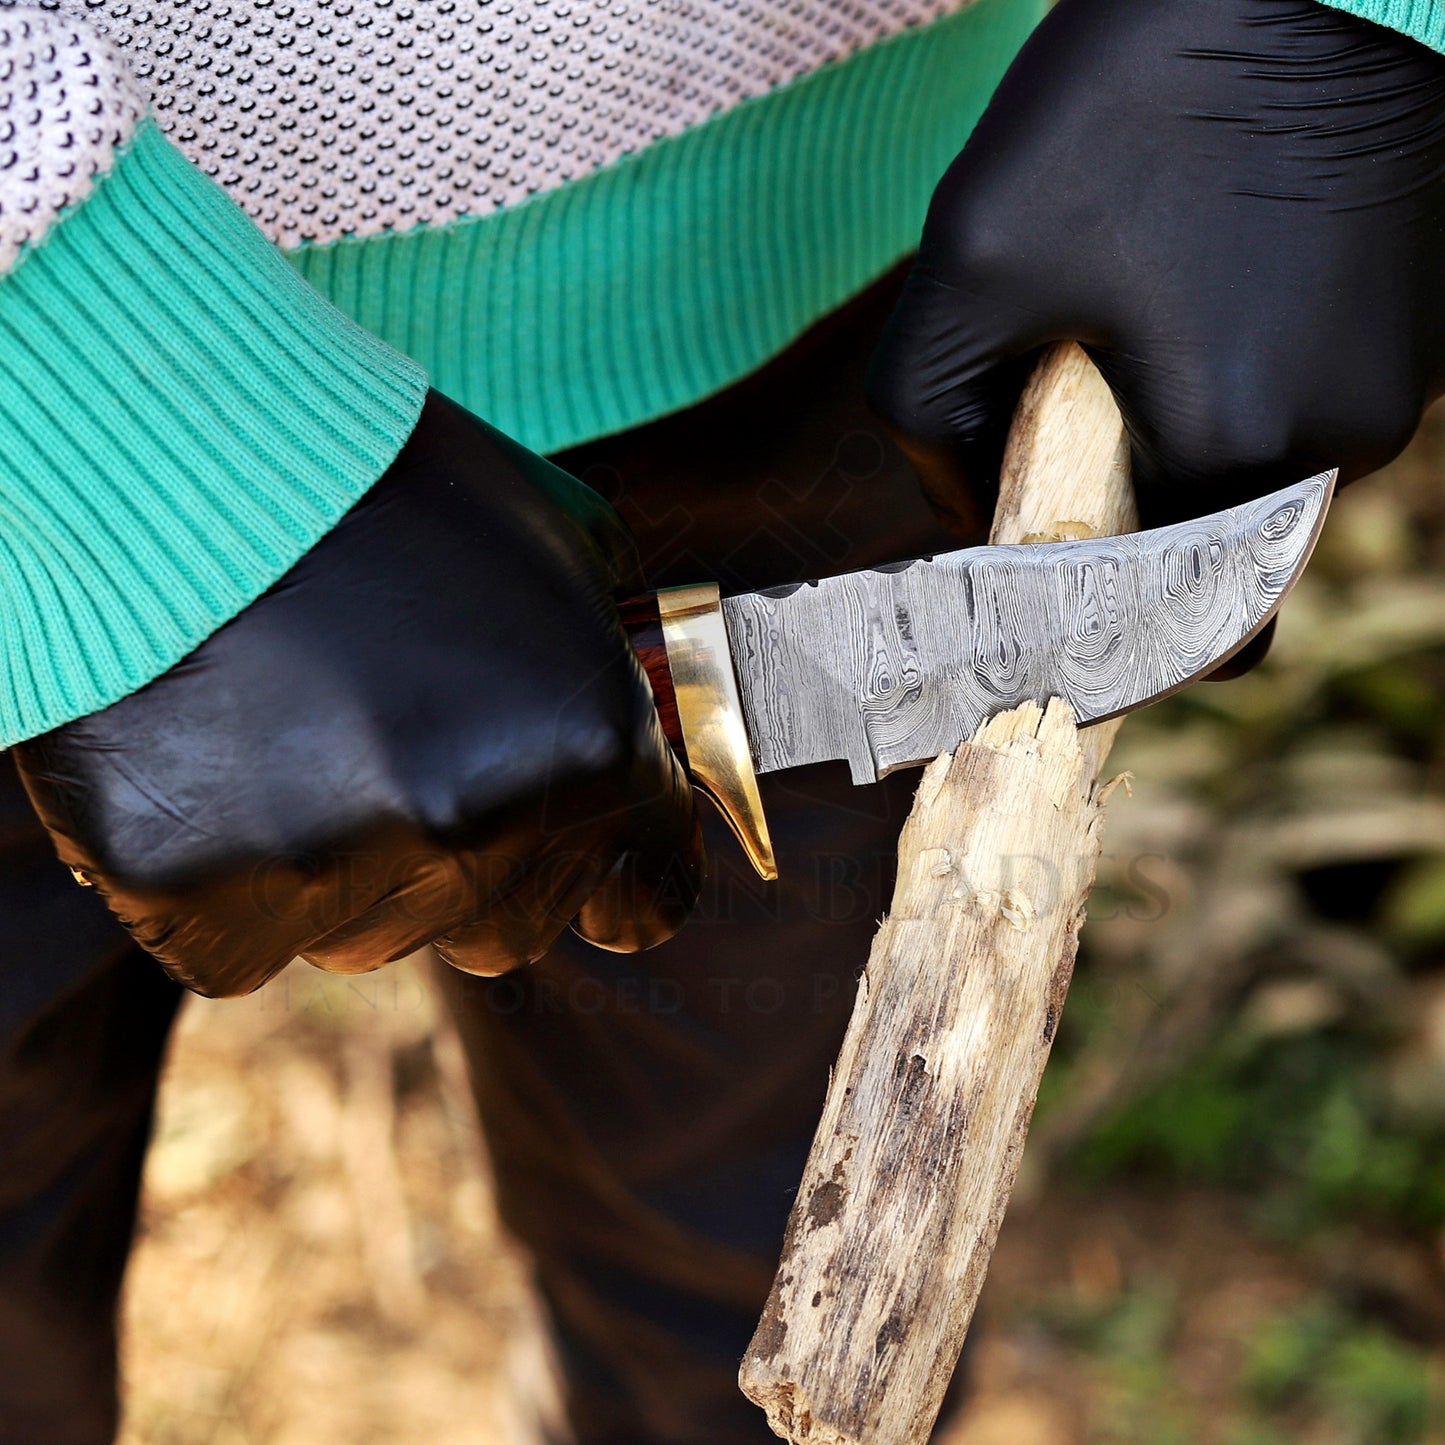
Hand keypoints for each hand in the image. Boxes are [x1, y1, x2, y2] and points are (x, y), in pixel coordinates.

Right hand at [13, 394, 702, 996]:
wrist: (175, 438)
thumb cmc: (387, 480)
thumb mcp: (559, 539)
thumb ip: (621, 662)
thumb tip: (651, 743)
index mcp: (586, 742)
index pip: (644, 899)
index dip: (616, 876)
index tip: (583, 860)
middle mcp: (473, 819)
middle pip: (503, 931)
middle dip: (473, 869)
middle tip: (403, 760)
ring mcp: (331, 861)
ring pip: (367, 941)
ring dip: (349, 874)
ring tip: (295, 741)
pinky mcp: (190, 885)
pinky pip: (236, 949)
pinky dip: (224, 892)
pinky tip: (212, 783)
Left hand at [868, 0, 1444, 534]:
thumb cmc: (1136, 98)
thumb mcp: (973, 255)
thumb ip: (928, 412)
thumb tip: (962, 504)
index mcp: (1237, 454)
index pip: (1133, 593)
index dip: (1064, 551)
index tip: (1032, 465)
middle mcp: (1337, 448)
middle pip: (1186, 533)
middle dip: (1117, 476)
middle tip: (1084, 361)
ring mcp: (1391, 391)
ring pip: (1243, 467)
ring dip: (1178, 419)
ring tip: (1154, 298)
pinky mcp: (1417, 336)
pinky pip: (1295, 401)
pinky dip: (1239, 370)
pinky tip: (1212, 278)